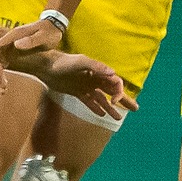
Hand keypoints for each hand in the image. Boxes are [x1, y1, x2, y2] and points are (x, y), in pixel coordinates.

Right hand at [0, 17, 64, 83]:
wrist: (54, 25)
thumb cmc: (50, 31)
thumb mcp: (44, 36)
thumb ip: (31, 40)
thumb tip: (16, 44)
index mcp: (14, 35)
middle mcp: (11, 40)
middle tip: (1, 85)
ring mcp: (12, 45)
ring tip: (2, 88)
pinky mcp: (16, 51)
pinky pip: (5, 62)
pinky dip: (3, 72)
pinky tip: (5, 82)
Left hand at [12, 49, 136, 121]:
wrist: (46, 67)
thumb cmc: (64, 62)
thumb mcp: (81, 62)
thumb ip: (97, 67)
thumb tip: (113, 73)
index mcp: (99, 72)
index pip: (115, 83)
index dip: (119, 92)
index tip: (114, 101)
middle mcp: (95, 79)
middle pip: (113, 91)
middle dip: (124, 100)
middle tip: (135, 109)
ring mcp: (86, 86)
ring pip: (102, 99)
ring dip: (111, 108)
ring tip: (118, 118)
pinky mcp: (77, 92)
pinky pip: (89, 102)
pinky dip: (96, 108)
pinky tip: (102, 115)